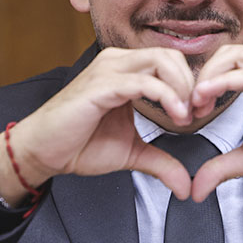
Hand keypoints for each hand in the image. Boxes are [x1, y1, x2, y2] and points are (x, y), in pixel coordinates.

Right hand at [0, 47, 195, 204]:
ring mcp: (108, 70)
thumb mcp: (131, 153)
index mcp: (126, 70)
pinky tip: (175, 116)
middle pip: (170, 56)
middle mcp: (118, 62)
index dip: (191, 85)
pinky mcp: (101, 85)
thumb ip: (160, 162)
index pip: (170, 61)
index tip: (200, 113)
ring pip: (161, 61)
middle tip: (197, 113)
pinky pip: (144, 82)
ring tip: (186, 116)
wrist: (43, 152)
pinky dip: (167, 96)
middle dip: (191, 84)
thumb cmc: (79, 144)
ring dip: (182, 88)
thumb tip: (184, 186)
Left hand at [189, 45, 242, 201]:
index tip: (190, 110)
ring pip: (234, 57)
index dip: (203, 82)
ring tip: (196, 104)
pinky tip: (207, 97)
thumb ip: (223, 164)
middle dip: (201, 78)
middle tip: (189, 107)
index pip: (225, 62)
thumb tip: (197, 187)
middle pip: (225, 53)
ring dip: (208, 79)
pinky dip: (223, 83)